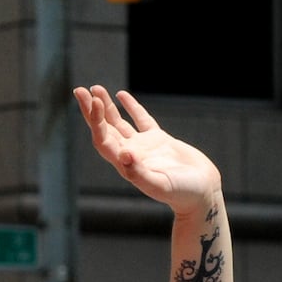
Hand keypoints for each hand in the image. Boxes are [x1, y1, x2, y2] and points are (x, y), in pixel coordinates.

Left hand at [74, 85, 220, 215]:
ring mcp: (143, 147)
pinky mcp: (158, 140)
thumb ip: (140, 173)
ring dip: (106, 107)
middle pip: (104, 129)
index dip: (95, 120)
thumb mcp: (160, 185)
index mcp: (125, 164)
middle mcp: (129, 154)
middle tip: (80, 90)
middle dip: (92, 110)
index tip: (93, 101)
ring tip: (96, 88)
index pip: (103, 139)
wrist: (201, 193)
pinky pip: (141, 120)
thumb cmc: (182, 193)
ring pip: (119, 123)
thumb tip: (123, 155)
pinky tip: (121, 96)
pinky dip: (131, 108)